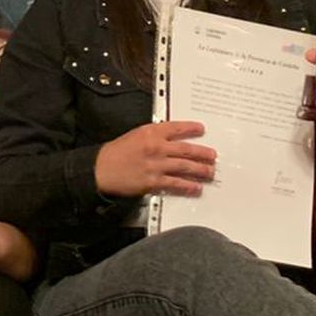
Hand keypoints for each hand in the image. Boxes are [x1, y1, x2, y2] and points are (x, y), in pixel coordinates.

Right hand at [93, 120, 214, 198]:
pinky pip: (175, 184)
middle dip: (202, 153)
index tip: (201, 129)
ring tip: (210, 172)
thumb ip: (154, 136)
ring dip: (200, 170)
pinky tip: (196, 188)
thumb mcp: (135, 135)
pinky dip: (188, 186)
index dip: (191, 128)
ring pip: (184, 167)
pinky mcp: (153, 182)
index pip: (176, 128)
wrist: (102, 168)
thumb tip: (172, 139)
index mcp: (151, 132)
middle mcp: (156, 147)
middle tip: (212, 155)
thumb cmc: (116, 152)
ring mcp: (156, 165)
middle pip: (186, 149)